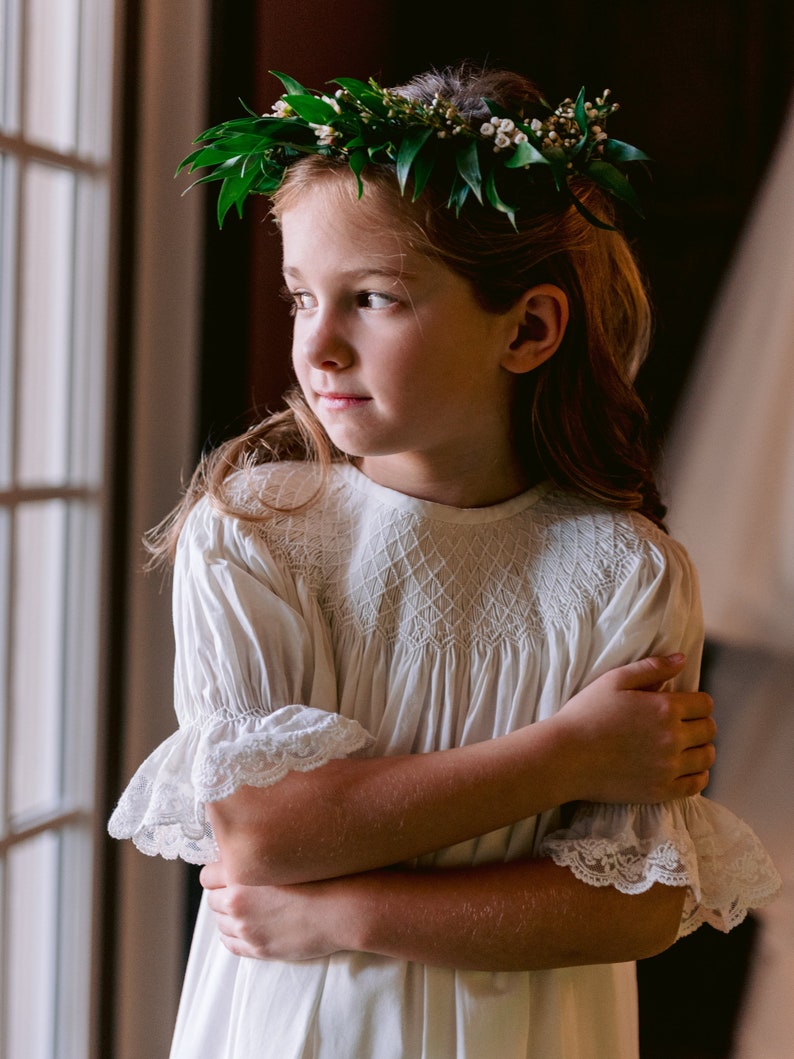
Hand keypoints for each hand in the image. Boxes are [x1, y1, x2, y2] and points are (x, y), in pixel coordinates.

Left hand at [200, 860, 341, 960]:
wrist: (340, 908)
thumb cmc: (319, 876)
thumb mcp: (283, 857)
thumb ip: (257, 858)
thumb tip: (241, 856)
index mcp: (240, 873)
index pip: (206, 875)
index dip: (218, 873)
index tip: (229, 872)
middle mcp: (237, 901)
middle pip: (212, 899)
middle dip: (224, 894)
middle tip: (244, 890)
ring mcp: (246, 927)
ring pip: (220, 922)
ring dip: (229, 915)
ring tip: (250, 909)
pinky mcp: (257, 948)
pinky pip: (230, 944)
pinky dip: (234, 935)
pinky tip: (247, 927)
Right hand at [557, 654, 715, 802]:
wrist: (565, 756)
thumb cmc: (586, 714)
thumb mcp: (614, 680)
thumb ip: (651, 668)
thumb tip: (681, 659)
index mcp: (664, 708)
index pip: (705, 704)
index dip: (696, 702)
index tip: (683, 705)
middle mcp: (673, 738)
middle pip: (708, 730)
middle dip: (699, 723)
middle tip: (682, 724)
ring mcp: (669, 767)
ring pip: (707, 757)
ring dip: (700, 749)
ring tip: (684, 746)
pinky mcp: (661, 791)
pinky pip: (696, 785)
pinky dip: (697, 775)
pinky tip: (685, 768)